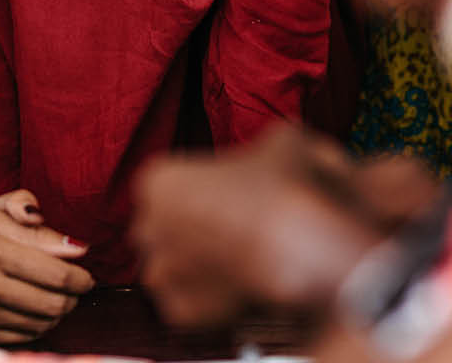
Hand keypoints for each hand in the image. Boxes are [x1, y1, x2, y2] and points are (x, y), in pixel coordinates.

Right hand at [0, 190, 94, 344]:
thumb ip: (32, 221)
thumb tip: (78, 246)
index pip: (59, 274)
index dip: (82, 278)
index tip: (86, 275)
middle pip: (55, 304)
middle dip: (73, 298)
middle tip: (73, 288)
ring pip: (42, 324)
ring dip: (57, 314)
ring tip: (53, 298)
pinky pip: (23, 337)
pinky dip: (36, 327)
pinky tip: (31, 311)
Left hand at [131, 124, 440, 328]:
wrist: (305, 245)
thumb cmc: (290, 189)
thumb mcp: (281, 141)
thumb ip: (260, 148)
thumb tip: (268, 156)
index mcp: (157, 180)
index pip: (166, 190)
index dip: (196, 197)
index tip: (225, 204)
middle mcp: (146, 224)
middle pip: (161, 229)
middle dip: (187, 233)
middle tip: (229, 236)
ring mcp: (159, 270)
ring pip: (170, 269)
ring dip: (195, 268)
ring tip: (234, 264)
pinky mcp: (178, 310)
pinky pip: (188, 306)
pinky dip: (209, 302)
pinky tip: (237, 290)